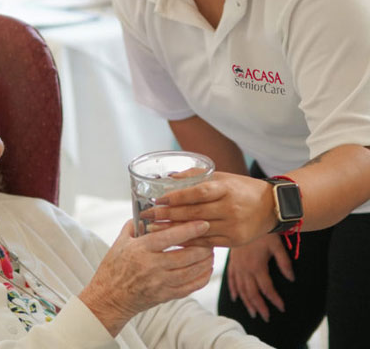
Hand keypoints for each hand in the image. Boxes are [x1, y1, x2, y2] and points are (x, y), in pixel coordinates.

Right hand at [79, 219, 213, 336]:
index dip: (189, 230)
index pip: (169, 237)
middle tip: (211, 238)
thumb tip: (148, 213)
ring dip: (205, 262)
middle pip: (186, 256)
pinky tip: (206, 270)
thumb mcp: (120, 241)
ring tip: (211, 252)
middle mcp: (152, 266)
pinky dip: (201, 278)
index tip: (203, 223)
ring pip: (191, 272)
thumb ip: (135, 225)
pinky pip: (189, 288)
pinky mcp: (164, 296)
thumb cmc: (113, 267)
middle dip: (203, 246)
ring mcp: (160, 283)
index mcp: (141, 249)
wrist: (108, 298)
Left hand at [145, 172, 276, 246]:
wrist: (272, 207)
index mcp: (226, 189)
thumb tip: (170, 177)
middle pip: (194, 213)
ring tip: (154, 229)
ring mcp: (233, 227)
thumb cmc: (241, 188)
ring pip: (198, 230)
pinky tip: (173, 240)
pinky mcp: (234, 241)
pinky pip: (207, 243)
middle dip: (167, 215)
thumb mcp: (222, 176)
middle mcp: (230, 208)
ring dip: (173, 230)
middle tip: (147, 215)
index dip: (177, 196)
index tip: (159, 199)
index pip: (198, 193)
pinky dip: (189, 241)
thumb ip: (196, 176)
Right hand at [227, 234, 293, 322]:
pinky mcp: (231, 260)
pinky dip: (233, 289)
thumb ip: (284, 262)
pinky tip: (236, 297)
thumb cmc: (263, 230)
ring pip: (240, 288)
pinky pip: (230, 278)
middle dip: (259, 306)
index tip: (282, 307)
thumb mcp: (277, 244)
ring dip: (247, 302)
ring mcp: (236, 265)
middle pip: (252, 292)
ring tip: (253, 313)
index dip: (275, 299)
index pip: (266, 288)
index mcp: (256, 265)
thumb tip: (292, 279)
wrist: (243, 217)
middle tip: (266, 318)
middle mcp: (245, 268)